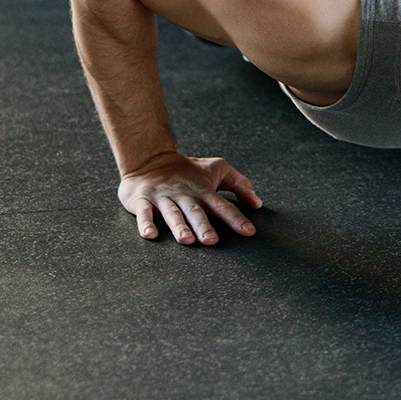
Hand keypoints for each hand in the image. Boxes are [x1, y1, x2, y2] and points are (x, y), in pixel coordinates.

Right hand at [118, 152, 262, 244]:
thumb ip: (238, 184)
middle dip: (203, 226)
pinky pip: (144, 213)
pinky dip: (145, 223)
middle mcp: (184, 195)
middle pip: (195, 211)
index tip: (249, 232)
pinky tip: (150, 234)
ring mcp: (163, 197)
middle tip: (212, 240)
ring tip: (186, 239)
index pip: (222, 205)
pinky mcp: (143, 200)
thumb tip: (257, 202)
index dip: (236, 218)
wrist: (150, 158)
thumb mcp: (216, 169)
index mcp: (203, 190)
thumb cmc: (187, 169)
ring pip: (172, 213)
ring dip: (179, 226)